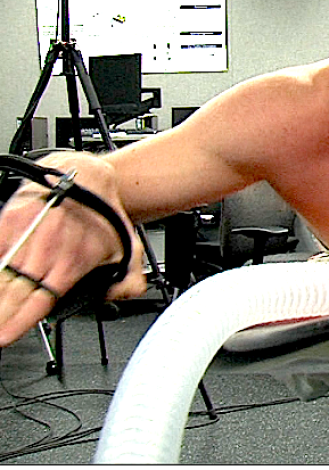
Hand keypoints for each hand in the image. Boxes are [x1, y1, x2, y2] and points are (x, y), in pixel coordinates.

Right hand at [0, 153, 144, 345]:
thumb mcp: (130, 251)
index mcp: (69, 266)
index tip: (4, 337)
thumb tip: (117, 299)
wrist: (87, 176)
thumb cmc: (104, 214)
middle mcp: (43, 255)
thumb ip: (128, 283)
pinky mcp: (9, 221)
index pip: (38, 304)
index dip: (18, 323)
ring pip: (0, 274)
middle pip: (12, 294)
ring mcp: (23, 237)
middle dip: (0, 315)